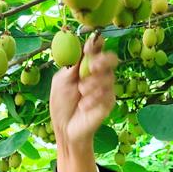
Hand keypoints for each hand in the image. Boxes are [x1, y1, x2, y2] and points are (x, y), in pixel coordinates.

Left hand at [49, 35, 118, 150]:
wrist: (65, 127)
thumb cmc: (61, 103)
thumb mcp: (62, 81)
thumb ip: (73, 65)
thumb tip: (82, 45)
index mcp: (85, 66)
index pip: (96, 50)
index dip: (96, 44)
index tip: (90, 45)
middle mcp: (98, 75)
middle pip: (111, 59)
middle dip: (103, 60)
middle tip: (93, 67)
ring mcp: (106, 88)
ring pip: (108, 77)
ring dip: (92, 85)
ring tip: (80, 93)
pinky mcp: (109, 102)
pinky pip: (107, 94)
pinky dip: (92, 100)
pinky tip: (84, 106)